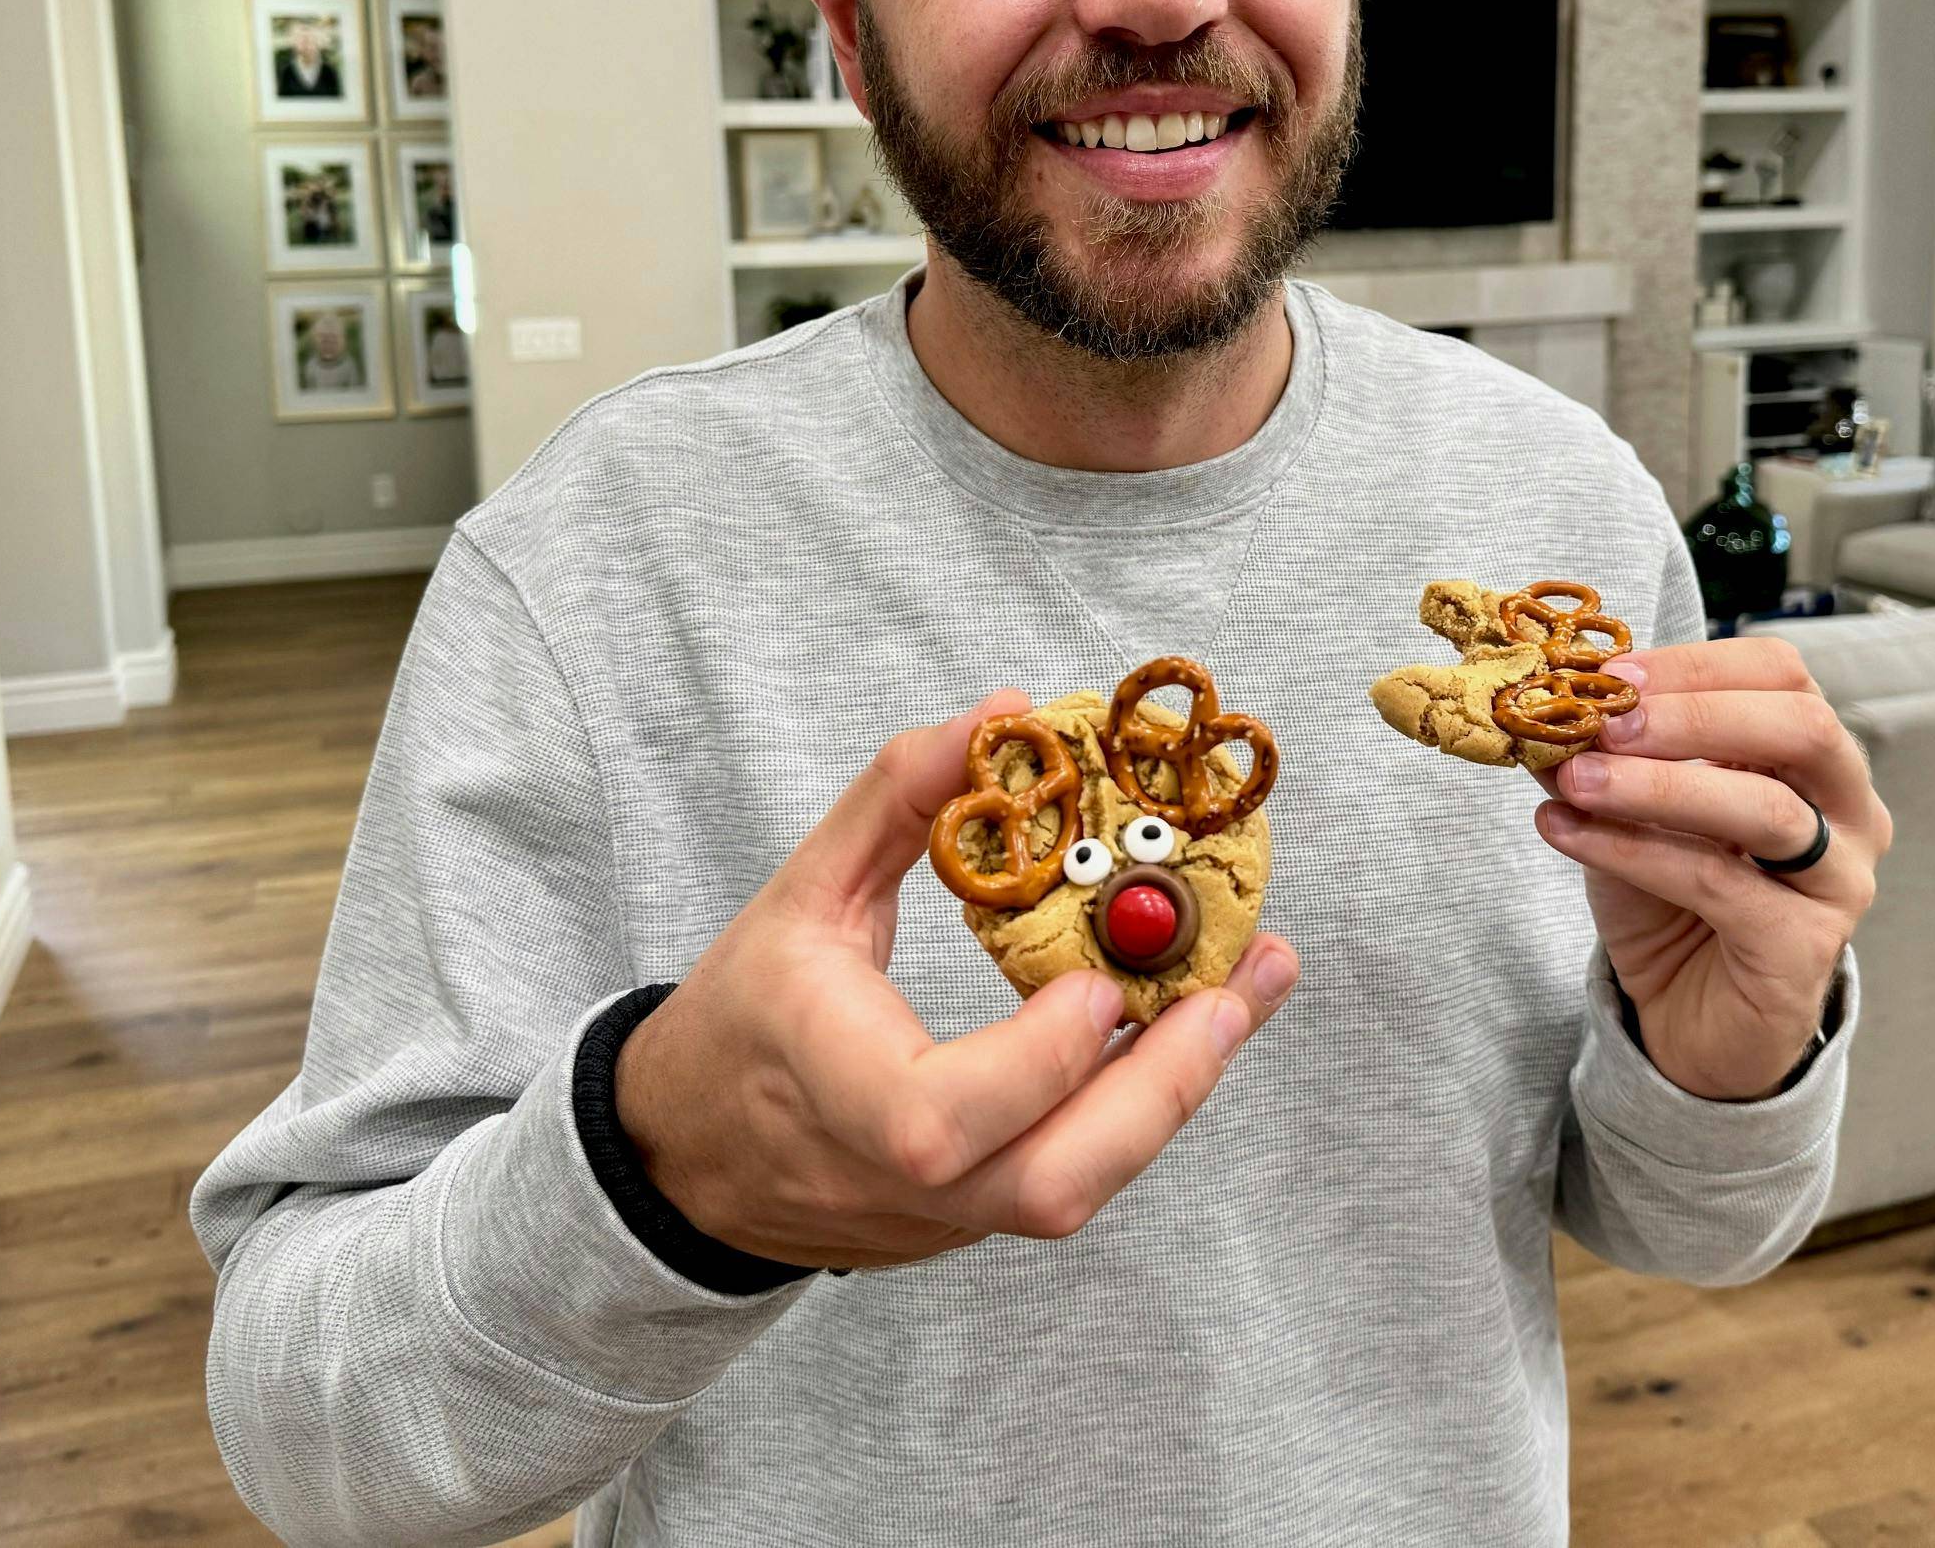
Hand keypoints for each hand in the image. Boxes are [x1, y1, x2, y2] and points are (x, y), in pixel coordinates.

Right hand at [616, 690, 1298, 1268]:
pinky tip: (1193, 1026)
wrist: (690, 1159)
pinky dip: (1140, 1104)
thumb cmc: (744, 1018)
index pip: (937, 1121)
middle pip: (1046, 1187)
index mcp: (827, 1086)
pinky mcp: (977, 1221)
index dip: (1035, 1061)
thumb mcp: (797, 893)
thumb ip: (896, 800)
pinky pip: (1072, 1173)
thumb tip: (1001, 713)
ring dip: (1174, 1094)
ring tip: (1245, 993)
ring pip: (1076, 1193)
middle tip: (1230, 992)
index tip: (1097, 982)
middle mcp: (893, 1175)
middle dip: (1158, 1093)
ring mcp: (943, 1216)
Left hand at [1532, 637, 1885, 1101]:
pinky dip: (1633, 851)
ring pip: (1766, 809)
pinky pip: (1719, 883)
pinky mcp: (1806, 948)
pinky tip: (1568, 831)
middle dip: (1693, 714)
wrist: (1688, 1019)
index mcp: (1816, 758)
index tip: (1609, 675)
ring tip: (1575, 778)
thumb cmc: (1673, 900)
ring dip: (1658, 786)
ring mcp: (1839, 882)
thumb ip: (1603, 755)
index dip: (1697, 664)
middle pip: (1800, 727)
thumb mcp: (1630, 809)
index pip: (1781, 674)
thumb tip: (1543, 700)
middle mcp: (1849, 812)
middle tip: (1603, 721)